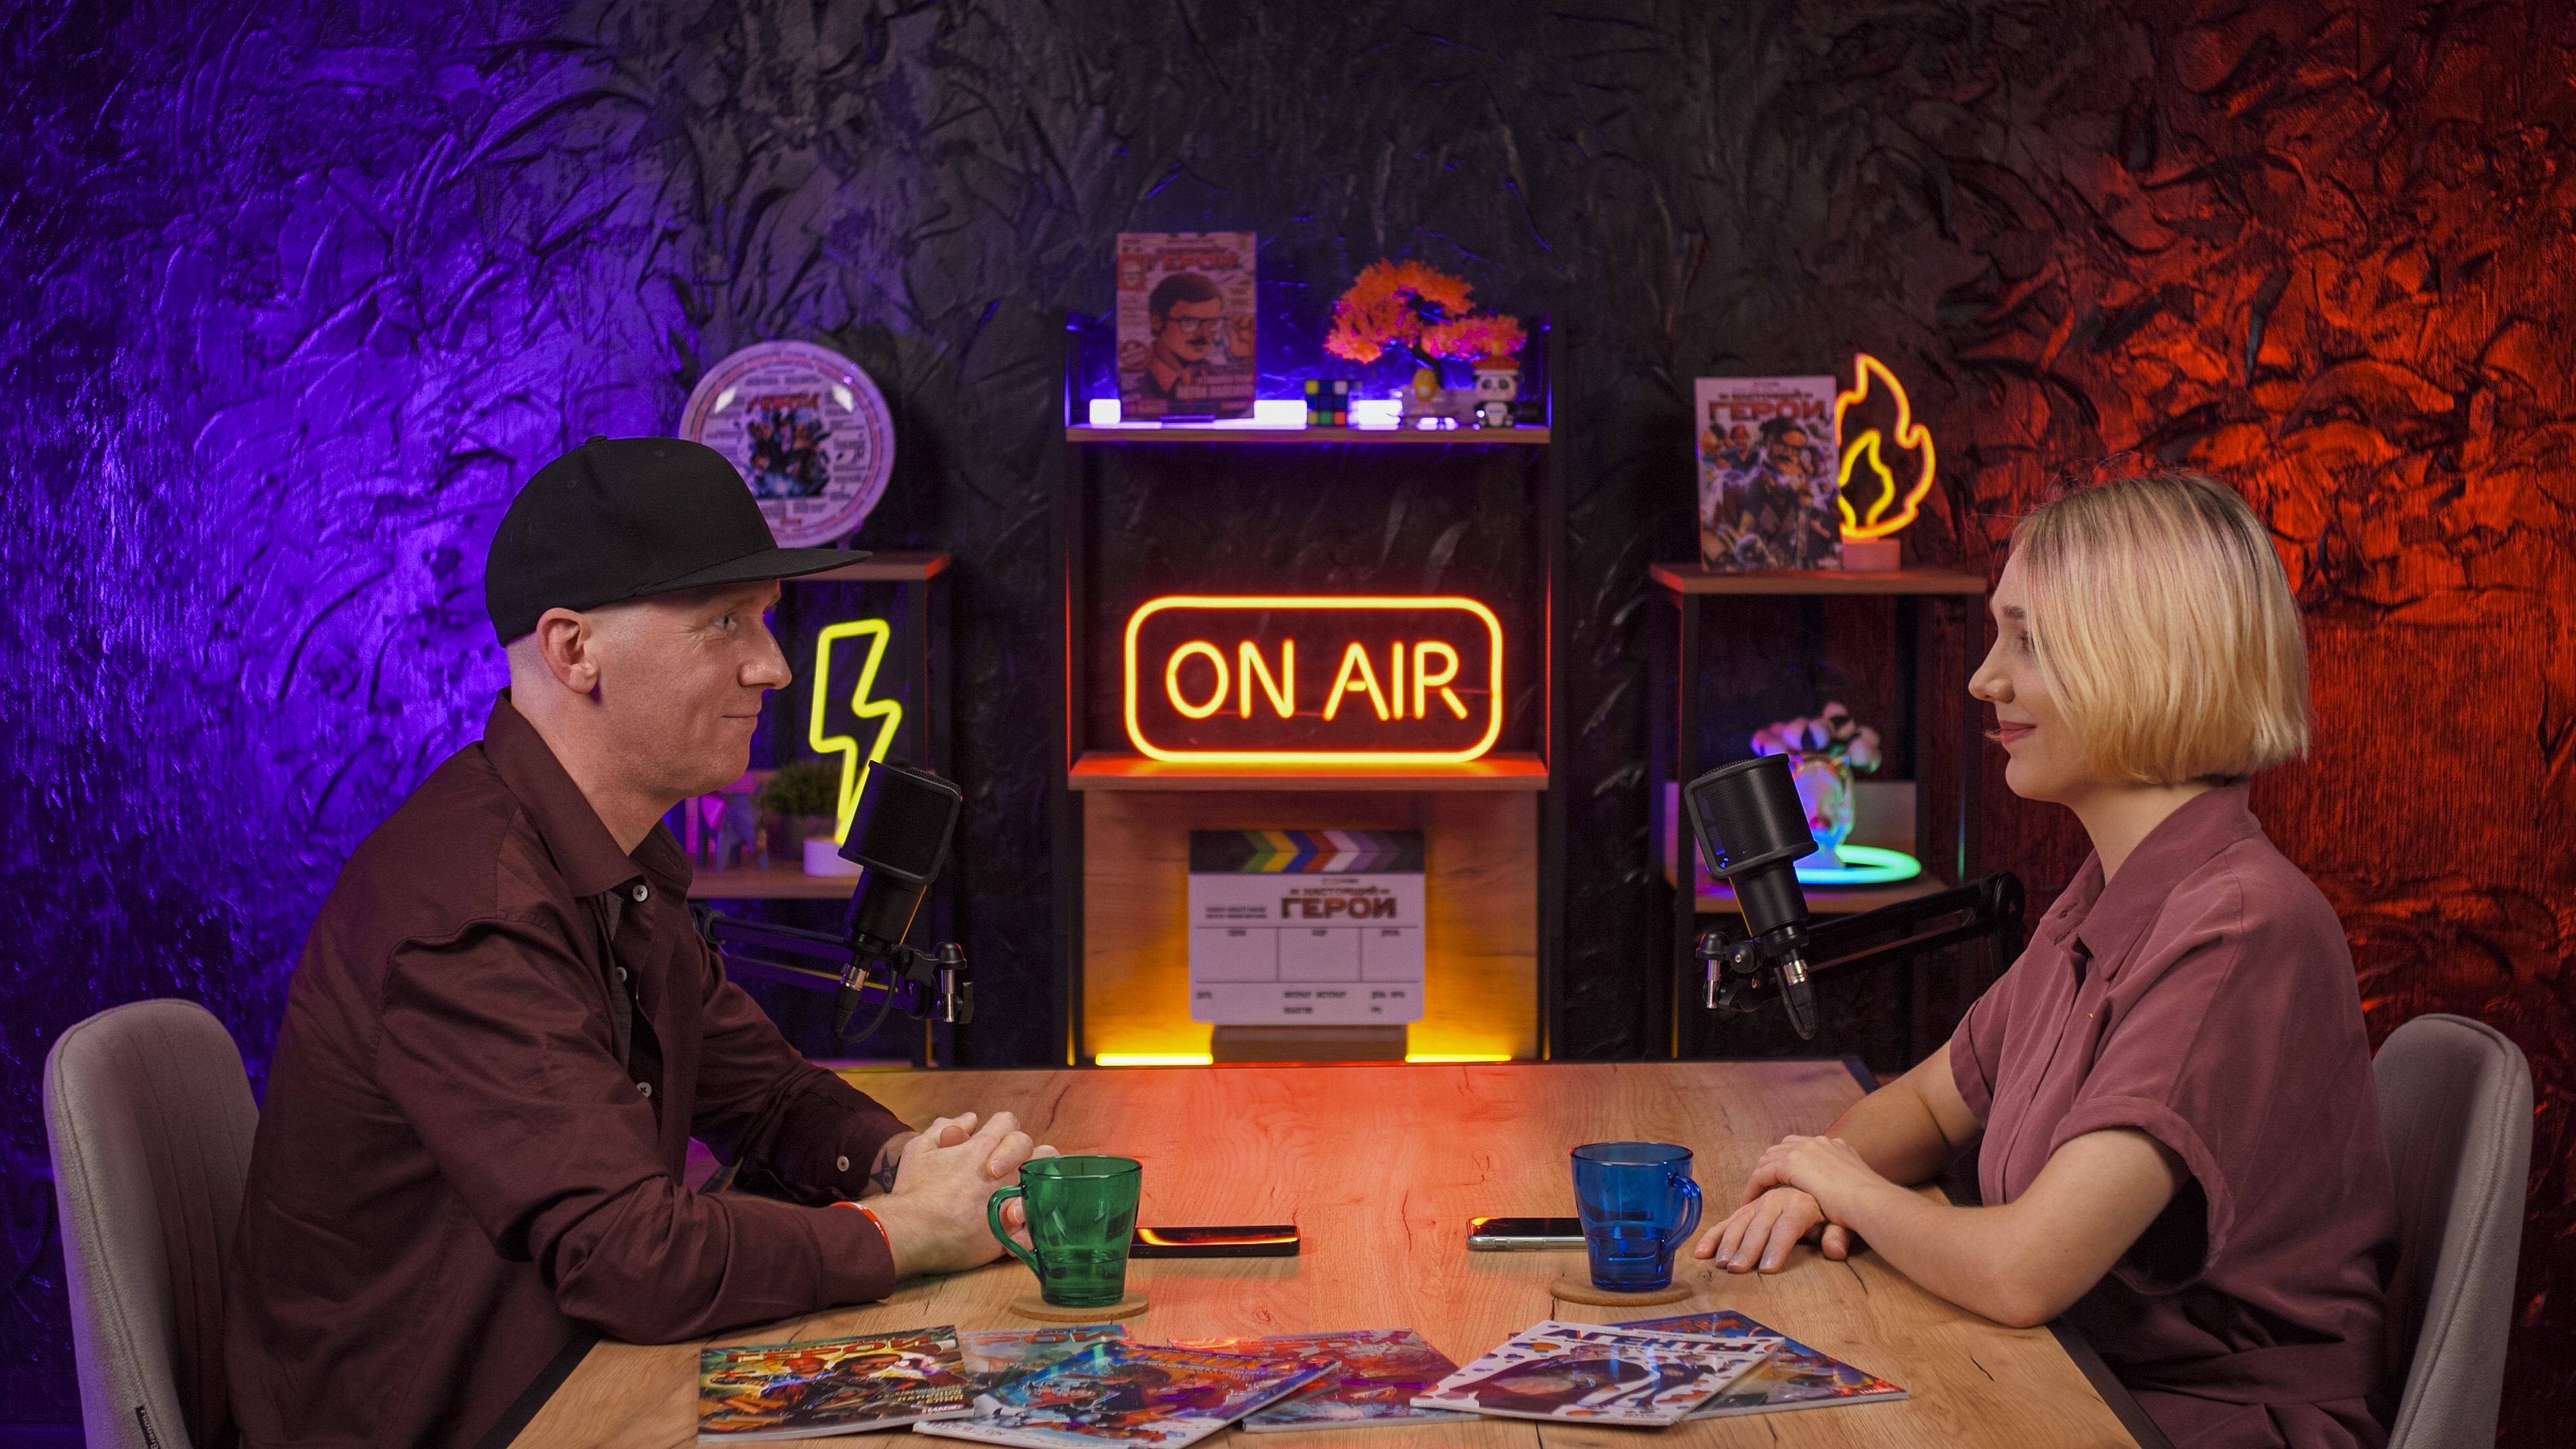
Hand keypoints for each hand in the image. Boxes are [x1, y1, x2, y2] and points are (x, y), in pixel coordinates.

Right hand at [863, 1111, 1059, 1278]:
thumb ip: (944, 1128)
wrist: (911, 1232)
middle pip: (1036, 1149)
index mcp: (982, 1147)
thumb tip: (970, 1119)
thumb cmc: (913, 1190)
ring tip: (1018, 1197)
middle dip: (1028, 1155)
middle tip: (1010, 1170)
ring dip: (1037, 1187)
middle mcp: (1003, 1172)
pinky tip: (1014, 1229)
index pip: (1007, 1122)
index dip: (1000, 1128)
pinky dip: (1028, 1227)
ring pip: (1045, 1186)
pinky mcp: (1008, 1232)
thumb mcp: (919, 1149)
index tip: (990, 1143)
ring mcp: (1009, 1201)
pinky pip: (1033, 1226)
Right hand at [1692, 1187, 1851, 1271]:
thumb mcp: (1842, 1220)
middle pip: (1760, 1224)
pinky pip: (1731, 1217)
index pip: (1787, 1226)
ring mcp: (1762, 1201)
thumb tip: (1836, 1251)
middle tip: (1736, 1269)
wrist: (1826, 1182)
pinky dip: (1716, 1233)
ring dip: (1728, 1240)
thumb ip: (1837, 1235)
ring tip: (1720, 1263)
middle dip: (1747, 1247)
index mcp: (1801, 1202)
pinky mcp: (1751, 1207)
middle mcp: (1779, 1198)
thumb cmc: (1834, 1208)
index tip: (1767, 1269)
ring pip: (1740, 1219)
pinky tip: (1703, 1250)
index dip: (1776, 1247)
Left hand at [1744, 1134, 1885, 1217]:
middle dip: (1771, 1165)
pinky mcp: (1791, 1163)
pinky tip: (1750, 1201)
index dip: (1789, 1161)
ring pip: (1770, 1159)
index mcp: (1835, 1146)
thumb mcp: (1858, 1188)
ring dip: (1760, 1177)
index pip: (1803, 1147)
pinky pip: (1763, 1174)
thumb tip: (1845, 1196)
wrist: (1870, 1200)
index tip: (1783, 1178)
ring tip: (1754, 1195)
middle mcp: (1819, 1142)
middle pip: (1783, 1148)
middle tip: (1763, 1186)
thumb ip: (1845, 1186)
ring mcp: (1805, 1150)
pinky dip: (1754, 1186)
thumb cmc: (1870, 1204)